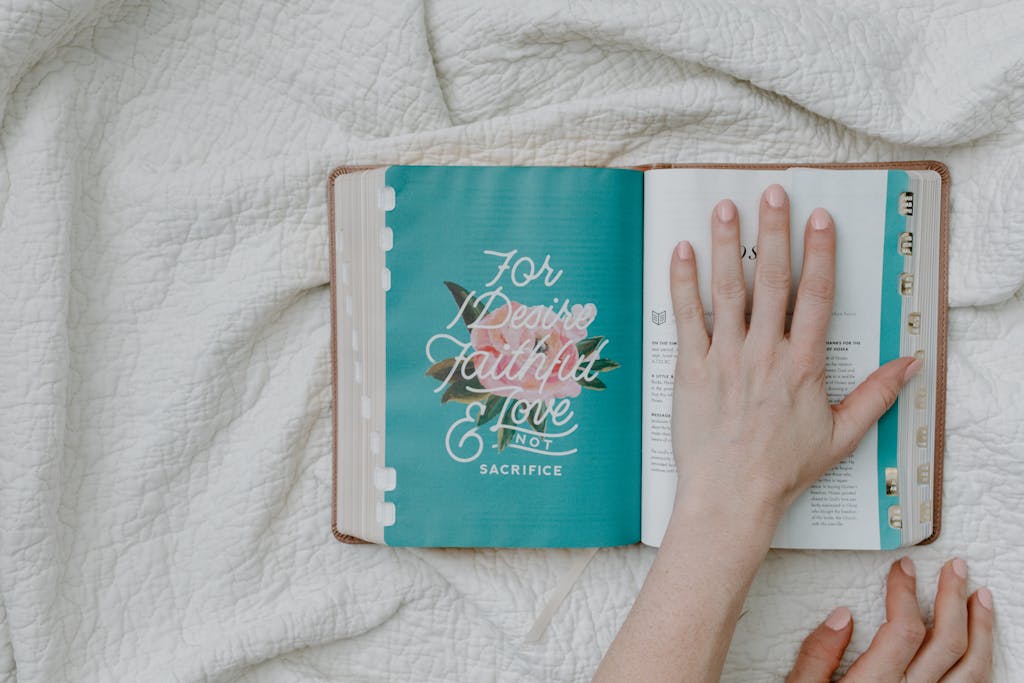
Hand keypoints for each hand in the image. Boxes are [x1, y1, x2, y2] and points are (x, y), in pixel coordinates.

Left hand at [668, 184, 920, 518]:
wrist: (731, 496)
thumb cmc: (784, 469)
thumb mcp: (842, 435)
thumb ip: (877, 395)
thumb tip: (912, 363)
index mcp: (803, 364)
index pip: (815, 295)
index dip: (819, 252)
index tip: (818, 217)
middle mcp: (764, 353)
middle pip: (771, 280)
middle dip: (773, 232)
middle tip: (771, 192)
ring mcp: (724, 358)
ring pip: (726, 290)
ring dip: (725, 244)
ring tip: (723, 207)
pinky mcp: (690, 369)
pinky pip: (686, 317)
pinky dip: (682, 282)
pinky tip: (680, 251)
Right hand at [787, 557, 993, 681]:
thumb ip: (817, 656)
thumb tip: (841, 616)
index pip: (902, 629)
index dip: (906, 593)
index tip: (902, 570)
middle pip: (945, 643)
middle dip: (953, 599)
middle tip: (955, 569)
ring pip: (972, 670)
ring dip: (981, 630)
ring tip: (981, 599)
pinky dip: (982, 665)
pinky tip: (980, 647)